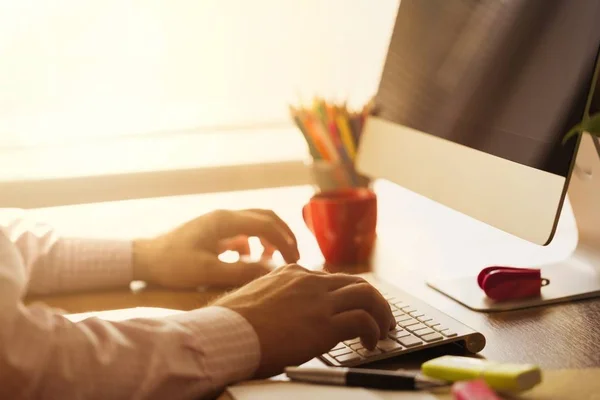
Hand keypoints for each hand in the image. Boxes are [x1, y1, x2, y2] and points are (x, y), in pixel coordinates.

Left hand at [133, 209, 298, 288]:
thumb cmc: (173, 265)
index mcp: (225, 221)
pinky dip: (253, 244)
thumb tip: (271, 269)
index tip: (295, 260)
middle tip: (293, 256)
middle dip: (283, 235)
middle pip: (265, 217)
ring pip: (255, 223)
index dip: (285, 240)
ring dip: (269, 238)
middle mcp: (225, 216)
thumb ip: (240, 270)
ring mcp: (219, 222)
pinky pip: (242, 232)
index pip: (266, 224)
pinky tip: (248, 260)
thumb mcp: (207, 271)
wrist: (145, 259)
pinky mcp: (214, 231)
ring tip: (273, 261)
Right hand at [213, 264, 395, 377]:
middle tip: (381, 315)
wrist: (225, 333)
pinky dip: (373, 330)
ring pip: (366, 295)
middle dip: (373, 299)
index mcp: (292, 273)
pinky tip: (370, 343)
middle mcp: (309, 281)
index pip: (331, 279)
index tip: (353, 307)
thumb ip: (274, 298)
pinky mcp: (324, 323)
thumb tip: (280, 312)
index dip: (347, 294)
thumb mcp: (255, 298)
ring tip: (384, 328)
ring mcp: (318, 300)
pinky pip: (363, 320)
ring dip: (381, 312)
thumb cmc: (231, 323)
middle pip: (355, 282)